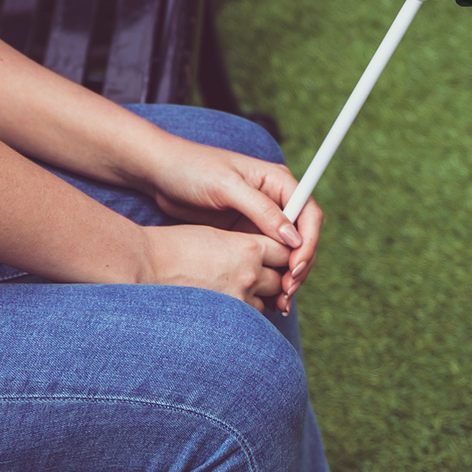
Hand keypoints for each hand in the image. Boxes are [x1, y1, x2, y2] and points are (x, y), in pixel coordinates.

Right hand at [138, 225, 292, 312]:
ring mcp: (239, 300)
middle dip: (273, 278)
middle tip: (258, 277)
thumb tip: (260, 257)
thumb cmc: (175, 245)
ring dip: (257, 298)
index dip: (281, 254)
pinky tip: (225, 306)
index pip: (284, 252)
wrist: (146, 265)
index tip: (275, 257)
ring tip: (234, 290)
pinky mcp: (227, 320)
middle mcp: (249, 274)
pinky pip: (248, 320)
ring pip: (266, 302)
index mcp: (247, 247)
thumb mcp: (215, 236)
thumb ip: (243, 246)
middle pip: (281, 280)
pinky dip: (242, 314)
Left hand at [141, 138, 322, 314]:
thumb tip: (294, 238)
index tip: (295, 267)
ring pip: (287, 255)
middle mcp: (275, 201)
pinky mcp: (246, 236)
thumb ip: (261, 209)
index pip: (309, 215)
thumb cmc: (193, 169)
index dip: (309, 243)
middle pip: (303, 239)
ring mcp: (261, 220)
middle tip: (286, 292)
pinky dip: (271, 279)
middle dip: (299, 266)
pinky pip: (267, 261)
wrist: (162, 173)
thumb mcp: (226, 186)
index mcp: (278, 182)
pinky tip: (267, 299)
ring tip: (279, 302)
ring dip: (288, 278)